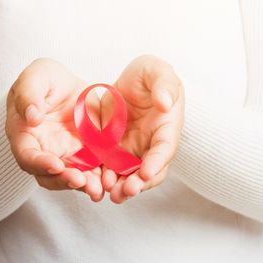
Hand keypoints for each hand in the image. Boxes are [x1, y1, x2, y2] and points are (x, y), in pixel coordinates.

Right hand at [6, 58, 104, 201]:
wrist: (68, 85)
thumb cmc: (44, 80)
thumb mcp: (35, 76)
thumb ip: (28, 94)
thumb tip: (31, 117)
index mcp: (25, 135)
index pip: (27, 155)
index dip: (39, 163)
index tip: (55, 164)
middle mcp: (44, 151)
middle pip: (49, 174)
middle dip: (64, 180)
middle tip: (80, 180)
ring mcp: (65, 155)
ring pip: (71, 177)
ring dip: (83, 185)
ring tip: (97, 188)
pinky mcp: (86, 155)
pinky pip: (92, 170)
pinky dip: (100, 177)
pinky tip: (111, 179)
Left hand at [100, 55, 184, 203]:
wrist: (127, 81)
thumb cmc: (147, 75)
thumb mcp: (156, 70)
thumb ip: (164, 84)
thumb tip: (165, 104)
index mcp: (166, 127)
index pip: (165, 148)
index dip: (157, 162)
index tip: (147, 172)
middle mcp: (151, 144)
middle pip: (149, 170)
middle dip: (139, 183)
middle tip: (127, 191)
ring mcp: (132, 150)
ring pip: (129, 175)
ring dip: (121, 187)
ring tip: (110, 193)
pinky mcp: (113, 151)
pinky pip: (109, 169)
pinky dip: (104, 179)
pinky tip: (95, 184)